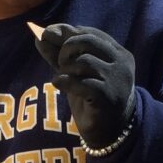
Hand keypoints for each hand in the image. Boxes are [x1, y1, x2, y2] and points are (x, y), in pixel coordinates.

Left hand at [35, 24, 135, 149]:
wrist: (108, 131)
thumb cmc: (92, 97)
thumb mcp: (75, 72)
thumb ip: (60, 54)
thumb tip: (40, 35)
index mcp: (118, 53)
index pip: (90, 33)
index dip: (66, 31)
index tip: (48, 34)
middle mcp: (122, 63)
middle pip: (87, 41)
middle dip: (66, 49)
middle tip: (59, 63)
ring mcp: (117, 80)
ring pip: (84, 61)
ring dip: (66, 68)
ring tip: (63, 78)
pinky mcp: (109, 97)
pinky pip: (81, 82)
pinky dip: (65, 81)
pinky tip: (60, 85)